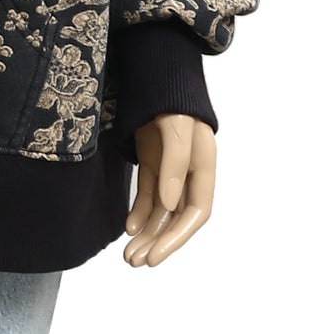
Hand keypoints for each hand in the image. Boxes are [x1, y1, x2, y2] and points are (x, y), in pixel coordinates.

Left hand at [122, 113, 215, 266]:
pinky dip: (139, 212)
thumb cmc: (171, 99)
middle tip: (134, 262)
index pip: (197, 211)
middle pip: (177, 217)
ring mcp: (171, 168)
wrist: (155, 72)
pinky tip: (128, 228)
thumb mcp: (176, 128)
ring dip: (146, 233)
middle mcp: (190, 172)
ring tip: (128, 255)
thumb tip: (170, 204)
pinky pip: (148, 195)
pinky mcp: (153, 161)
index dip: (178, 237)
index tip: (156, 256)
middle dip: (158, 241)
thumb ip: (175, 165)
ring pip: (161, 210)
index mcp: (205, 166)